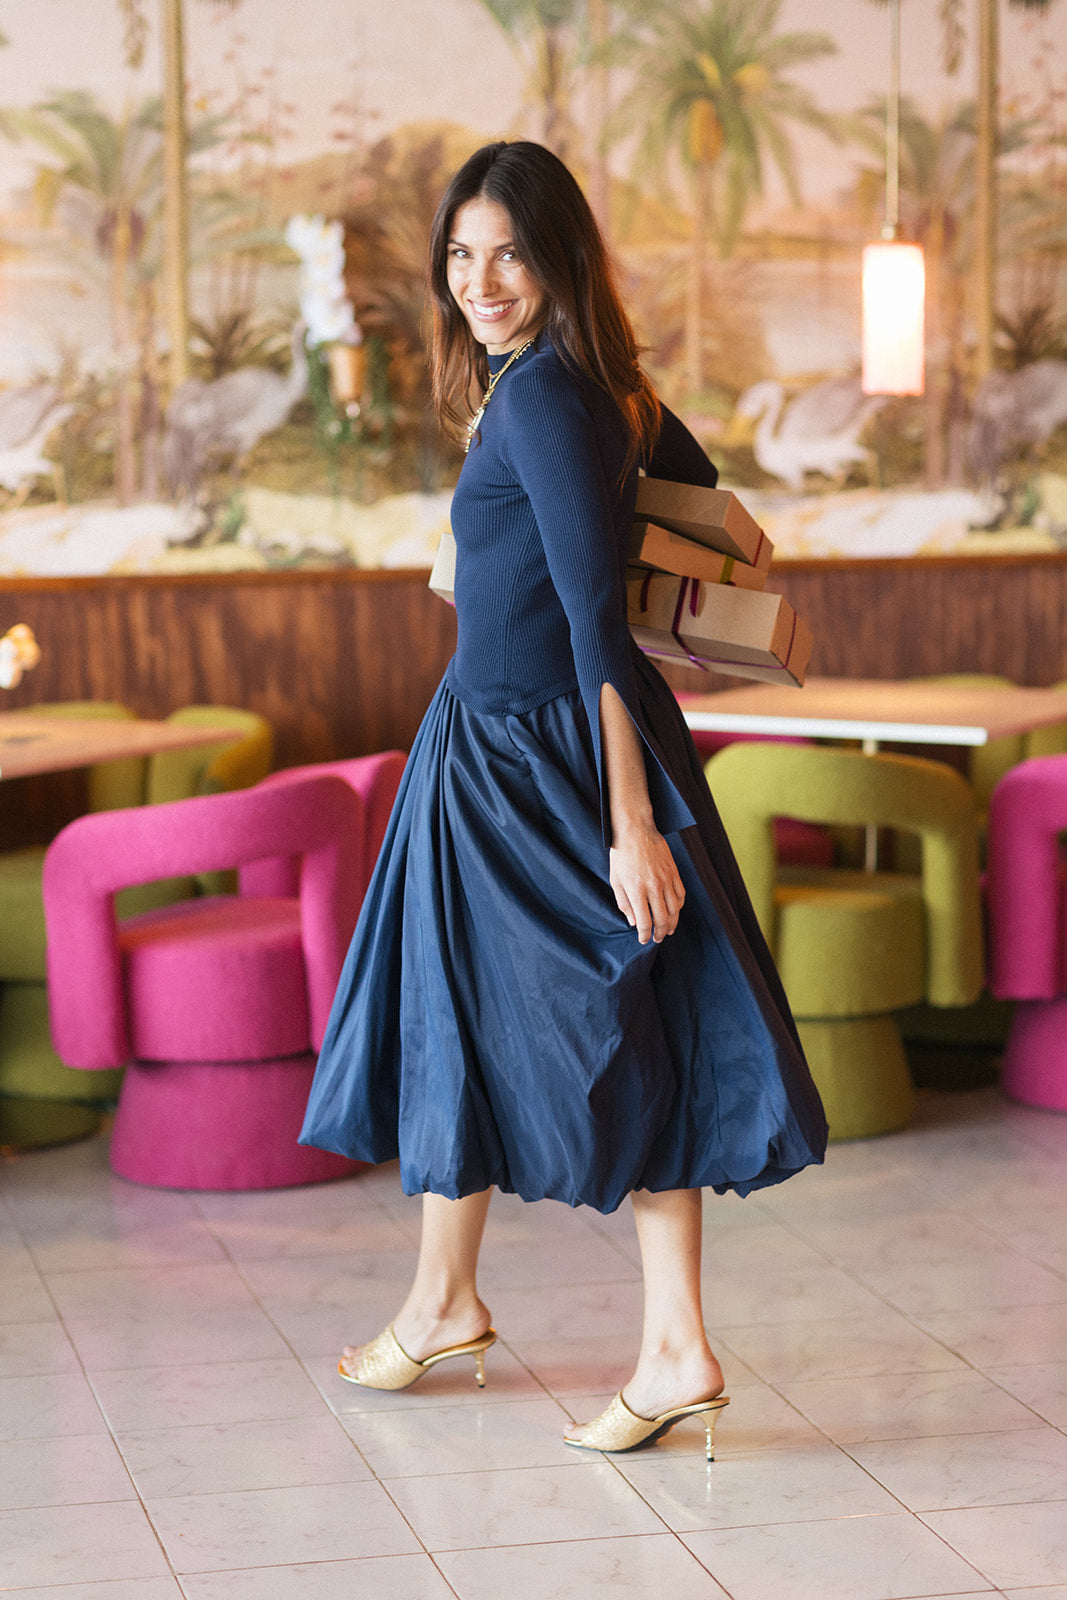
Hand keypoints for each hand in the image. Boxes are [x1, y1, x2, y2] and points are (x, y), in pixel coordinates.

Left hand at [609, 823, 684, 944]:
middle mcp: (653, 887)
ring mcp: (666, 879)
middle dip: (660, 933)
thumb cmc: (621, 855)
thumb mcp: (616, 881)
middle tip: (658, 938)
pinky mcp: (674, 872)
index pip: (645, 922)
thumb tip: (634, 922)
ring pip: (675, 909)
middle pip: (662, 919)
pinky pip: (681, 894)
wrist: (636, 830)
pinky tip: (674, 911)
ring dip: (673, 923)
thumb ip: (624, 904)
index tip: (644, 940)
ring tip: (669, 929)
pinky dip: (679, 906)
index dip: (645, 935)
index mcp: (636, 890)